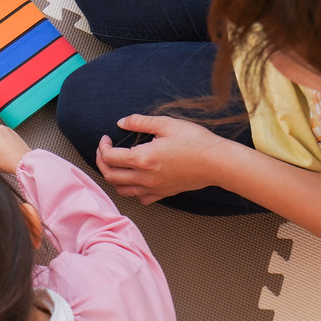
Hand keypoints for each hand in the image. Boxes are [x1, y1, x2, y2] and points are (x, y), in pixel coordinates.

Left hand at [96, 115, 229, 203]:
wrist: (218, 162)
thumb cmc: (195, 141)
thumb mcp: (167, 124)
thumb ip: (140, 122)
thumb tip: (121, 122)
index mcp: (143, 158)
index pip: (110, 157)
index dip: (103, 147)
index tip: (106, 138)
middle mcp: (145, 177)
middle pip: (110, 176)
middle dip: (102, 162)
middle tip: (105, 150)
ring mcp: (154, 188)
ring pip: (121, 190)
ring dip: (113, 178)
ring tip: (116, 165)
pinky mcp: (163, 194)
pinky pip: (140, 198)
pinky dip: (132, 190)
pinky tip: (135, 178)